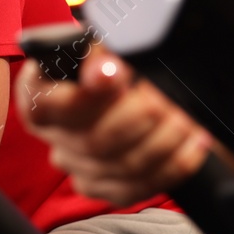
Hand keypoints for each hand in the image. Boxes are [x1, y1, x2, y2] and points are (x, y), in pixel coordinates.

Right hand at [15, 41, 212, 204]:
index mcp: (40, 95)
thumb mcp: (108, 45)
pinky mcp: (103, 188)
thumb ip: (102, 52)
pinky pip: (138, 187)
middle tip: (163, 100)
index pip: (42, 103)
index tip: (116, 74)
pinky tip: (193, 144)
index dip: (82, 94)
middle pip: (92, 140)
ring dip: (163, 142)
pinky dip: (173, 165)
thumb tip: (106, 66)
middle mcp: (54, 134)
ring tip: (185, 119)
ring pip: (121, 166)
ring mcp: (78, 165)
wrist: (142, 91)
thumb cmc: (118, 63)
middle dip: (137, 118)